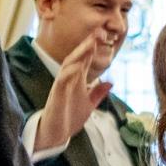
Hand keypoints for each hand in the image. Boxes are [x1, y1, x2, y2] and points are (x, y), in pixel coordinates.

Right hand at [33, 30, 113, 152]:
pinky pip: (61, 82)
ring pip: (69, 66)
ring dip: (79, 54)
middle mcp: (69, 79)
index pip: (85, 59)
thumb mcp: (89, 105)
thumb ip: (98, 93)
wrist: (56, 134)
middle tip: (99, 32)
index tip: (103, 34)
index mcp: (77, 80)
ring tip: (90, 44)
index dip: (93, 46)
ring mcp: (61, 86)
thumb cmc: (69, 118)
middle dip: (88, 44)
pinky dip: (68, 73)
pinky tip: (76, 67)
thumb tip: (110, 83)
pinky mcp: (55, 96)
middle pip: (78, 57)